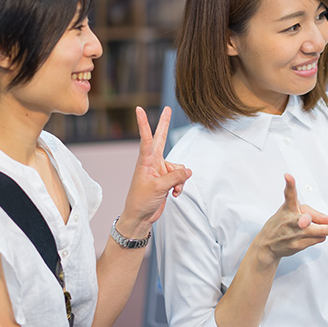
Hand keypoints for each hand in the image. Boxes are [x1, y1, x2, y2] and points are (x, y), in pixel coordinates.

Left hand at [119, 106, 191, 233]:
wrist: (140, 217)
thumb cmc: (141, 201)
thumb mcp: (159, 187)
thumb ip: (175, 177)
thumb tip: (188, 171)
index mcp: (146, 161)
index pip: (145, 139)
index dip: (144, 124)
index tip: (139, 110)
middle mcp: (153, 162)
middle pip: (162, 139)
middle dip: (165, 124)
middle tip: (167, 109)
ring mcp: (160, 170)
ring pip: (178, 167)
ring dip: (179, 179)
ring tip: (173, 190)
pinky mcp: (166, 179)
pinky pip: (180, 177)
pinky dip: (180, 185)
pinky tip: (175, 194)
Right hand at [255, 174, 327, 260]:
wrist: (268, 243)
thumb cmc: (282, 224)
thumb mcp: (292, 212)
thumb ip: (313, 214)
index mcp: (288, 207)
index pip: (289, 194)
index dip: (289, 184)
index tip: (288, 177)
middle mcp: (290, 219)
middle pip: (305, 218)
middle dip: (307, 220)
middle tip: (318, 221)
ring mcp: (294, 233)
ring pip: (319, 231)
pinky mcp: (297, 245)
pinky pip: (317, 239)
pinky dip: (321, 236)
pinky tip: (319, 234)